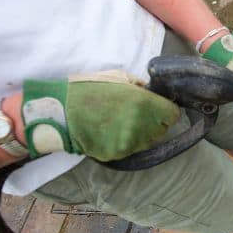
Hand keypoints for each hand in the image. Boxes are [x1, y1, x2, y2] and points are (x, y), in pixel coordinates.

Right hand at [21, 70, 178, 160]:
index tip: (160, 108)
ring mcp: (128, 143)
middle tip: (138, 113)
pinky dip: (125, 142)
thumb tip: (154, 94)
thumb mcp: (119, 78)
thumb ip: (141, 88)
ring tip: (122, 122)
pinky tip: (111, 131)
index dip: (167, 111)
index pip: (172, 115)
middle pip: (162, 129)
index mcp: (144, 104)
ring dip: (141, 133)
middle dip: (155, 122)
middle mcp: (140, 126)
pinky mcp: (117, 155)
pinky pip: (130, 149)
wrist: (60, 112)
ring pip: (147, 141)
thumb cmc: (89, 90)